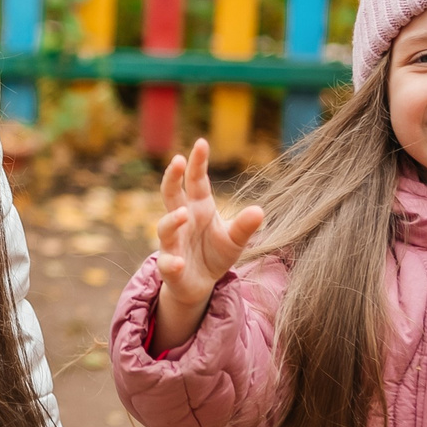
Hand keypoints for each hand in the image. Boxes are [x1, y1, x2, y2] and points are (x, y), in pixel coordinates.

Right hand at [152, 140, 263, 351]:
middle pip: (171, 194)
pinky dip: (171, 262)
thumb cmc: (215, 253)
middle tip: (178, 160)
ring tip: (183, 214)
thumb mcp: (235, 240)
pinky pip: (167, 263)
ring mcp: (173, 243)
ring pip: (165, 227)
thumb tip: (260, 211)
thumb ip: (245, 226)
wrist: (200, 284)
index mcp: (199, 208)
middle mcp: (182, 220)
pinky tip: (178, 263)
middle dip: (172, 177)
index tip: (201, 142)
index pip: (196, 181)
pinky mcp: (170, 267)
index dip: (197, 162)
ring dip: (172, 220)